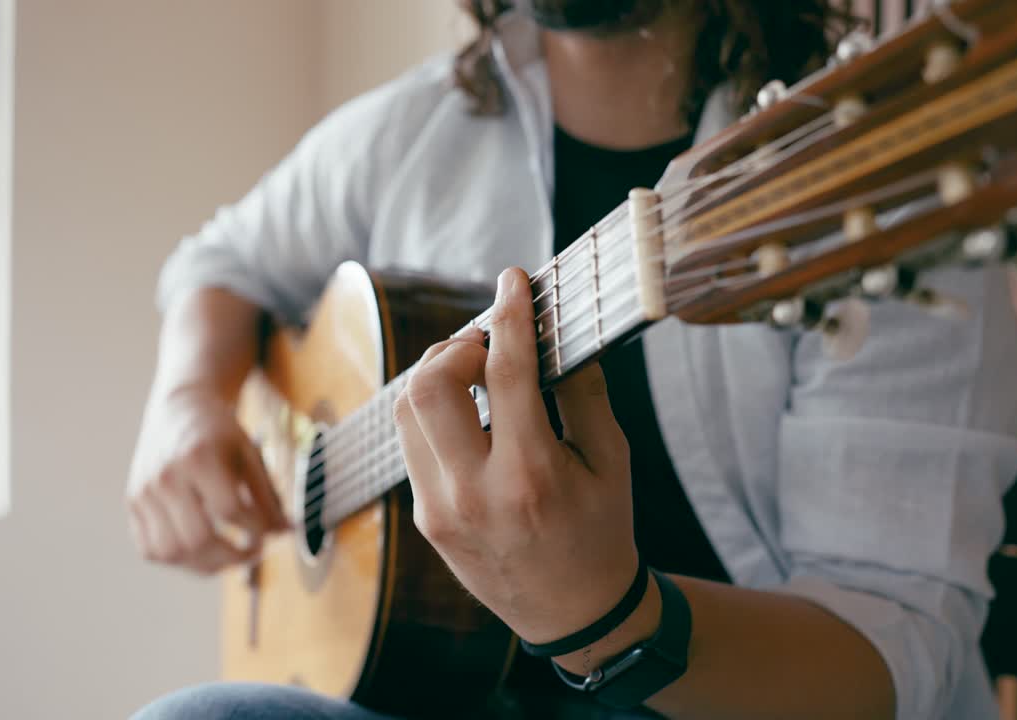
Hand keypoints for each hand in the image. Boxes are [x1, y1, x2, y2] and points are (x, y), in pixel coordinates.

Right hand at [127, 381, 287, 574]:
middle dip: (231, 557)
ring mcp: (144, 492)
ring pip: (170, 552)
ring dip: (204, 565)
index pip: (230, 511)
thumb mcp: (249, 454)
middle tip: (250, 553)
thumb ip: (267, 496)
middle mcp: (166, 476)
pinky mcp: (133, 503)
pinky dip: (177, 560)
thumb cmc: (219, 431)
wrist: (179, 407)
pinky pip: (151, 550)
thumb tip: (286, 532)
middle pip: (197, 539)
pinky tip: (199, 550)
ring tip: (226, 556)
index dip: (255, 531)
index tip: (267, 535)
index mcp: (199, 456)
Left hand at [392, 267, 638, 643]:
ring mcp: (439, 509)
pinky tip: (468, 413)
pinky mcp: (424, 520)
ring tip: (475, 371)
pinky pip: (413, 444)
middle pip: (428, 386)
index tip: (513, 280)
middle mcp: (474, 493)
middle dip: (456, 346)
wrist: (574, 614)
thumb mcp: (611, 460)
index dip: (510, 315)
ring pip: (405, 411)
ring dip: (436, 375)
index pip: (508, 374)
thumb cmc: (601, 532)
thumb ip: (582, 392)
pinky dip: (435, 414)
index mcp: (531, 476)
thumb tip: (552, 330)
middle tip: (489, 344)